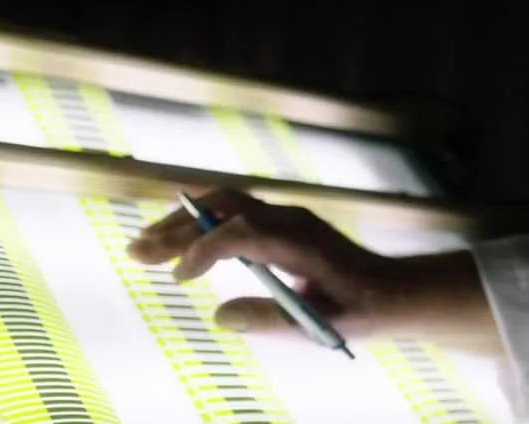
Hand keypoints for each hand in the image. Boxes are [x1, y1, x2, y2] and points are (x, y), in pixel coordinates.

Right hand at [126, 187, 397, 337]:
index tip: (180, 275)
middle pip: (224, 207)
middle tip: (136, 253)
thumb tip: (219, 316)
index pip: (243, 231)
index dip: (207, 248)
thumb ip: (270, 320)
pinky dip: (201, 223)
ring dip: (183, 221)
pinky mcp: (281, 223)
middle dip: (177, 227)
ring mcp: (285, 217)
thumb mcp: (318, 324)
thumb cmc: (360, 308)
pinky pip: (234, 212)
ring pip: (225, 204)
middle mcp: (290, 219)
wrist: (392, 289)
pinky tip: (177, 243)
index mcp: (300, 241)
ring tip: (144, 246)